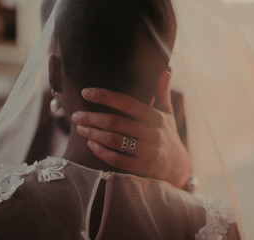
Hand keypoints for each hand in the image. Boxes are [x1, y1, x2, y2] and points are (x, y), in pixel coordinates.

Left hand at [71, 71, 189, 187]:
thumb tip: (166, 71)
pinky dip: (101, 152)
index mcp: (155, 117)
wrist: (178, 166)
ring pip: (114, 141)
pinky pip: (117, 160)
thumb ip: (162, 93)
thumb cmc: (168, 135)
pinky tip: (91, 144)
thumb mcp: (167, 114)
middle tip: (76, 116)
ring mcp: (147, 152)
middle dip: (92, 118)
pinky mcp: (141, 168)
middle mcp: (151, 133)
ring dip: (93, 134)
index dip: (105, 96)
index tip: (86, 92)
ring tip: (80, 129)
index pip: (127, 102)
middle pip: (115, 122)